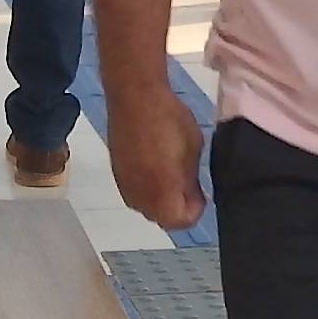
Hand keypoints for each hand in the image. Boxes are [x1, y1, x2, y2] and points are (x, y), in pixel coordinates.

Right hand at [109, 85, 204, 229]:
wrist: (134, 97)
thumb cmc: (169, 119)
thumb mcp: (192, 149)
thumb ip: (191, 180)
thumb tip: (190, 194)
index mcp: (162, 192)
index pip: (180, 221)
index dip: (195, 210)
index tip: (201, 194)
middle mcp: (140, 196)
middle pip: (162, 219)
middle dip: (178, 208)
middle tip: (189, 185)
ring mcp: (125, 185)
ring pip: (147, 208)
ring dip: (161, 200)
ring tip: (172, 175)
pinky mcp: (116, 174)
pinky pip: (135, 194)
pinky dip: (147, 189)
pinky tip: (155, 167)